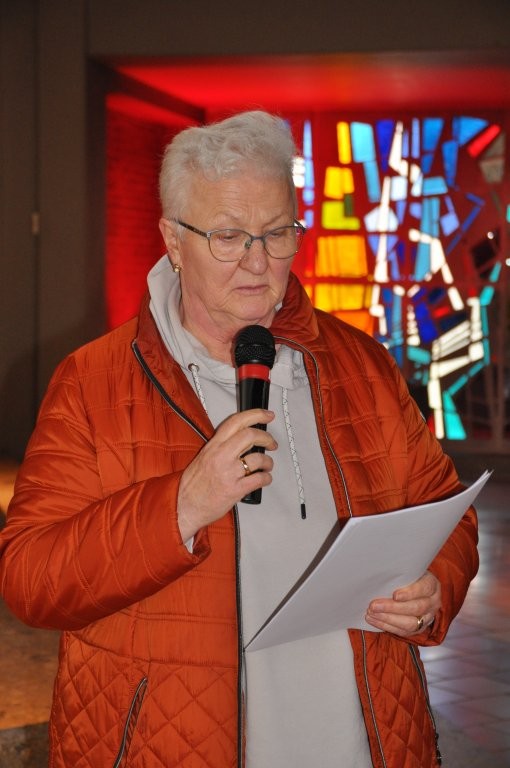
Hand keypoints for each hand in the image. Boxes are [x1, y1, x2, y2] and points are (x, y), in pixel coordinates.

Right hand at [177, 409, 276, 541]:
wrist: (184, 505)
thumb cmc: (194, 484)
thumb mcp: (205, 456)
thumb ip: (223, 445)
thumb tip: (246, 438)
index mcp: (213, 445)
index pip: (236, 421)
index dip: (256, 415)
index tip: (268, 415)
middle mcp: (221, 456)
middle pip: (250, 435)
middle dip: (267, 438)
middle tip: (272, 443)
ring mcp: (229, 472)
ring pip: (258, 458)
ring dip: (268, 462)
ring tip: (267, 466)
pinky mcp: (235, 489)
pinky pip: (259, 479)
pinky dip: (266, 478)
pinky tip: (264, 478)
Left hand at [365, 571, 440, 636]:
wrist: (415, 588)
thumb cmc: (408, 577)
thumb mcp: (408, 571)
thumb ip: (399, 574)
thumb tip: (380, 576)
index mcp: (432, 585)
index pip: (424, 588)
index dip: (410, 593)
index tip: (395, 595)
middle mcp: (433, 602)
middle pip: (416, 608)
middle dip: (393, 608)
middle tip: (374, 606)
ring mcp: (428, 617)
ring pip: (410, 623)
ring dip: (388, 619)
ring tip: (372, 614)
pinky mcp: (419, 628)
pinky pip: (404, 631)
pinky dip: (387, 626)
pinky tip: (374, 620)